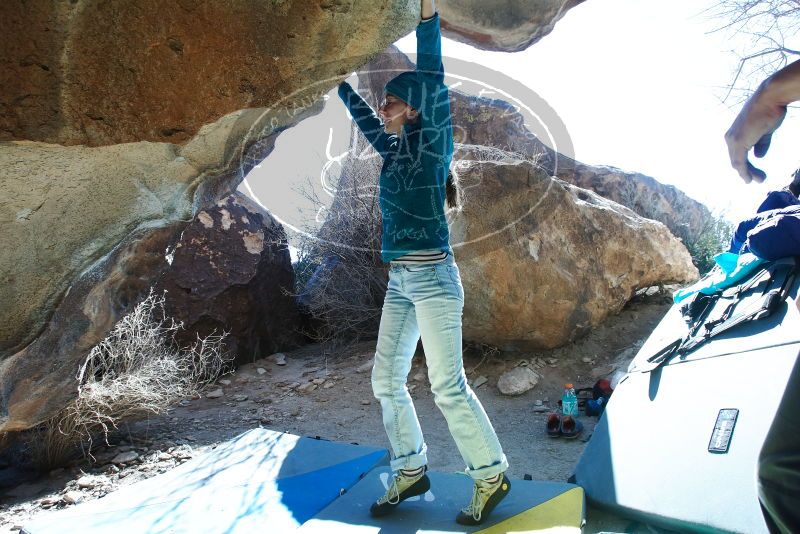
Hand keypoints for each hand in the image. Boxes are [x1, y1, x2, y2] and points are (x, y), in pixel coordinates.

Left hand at [724, 60, 799, 183]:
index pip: (737, 154)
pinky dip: (745, 172)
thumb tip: (758, 156)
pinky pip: (739, 162)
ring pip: (737, 163)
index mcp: (735, 133)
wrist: (770, 98)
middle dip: (746, 172)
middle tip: (758, 180)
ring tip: (759, 180)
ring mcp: (733, 140)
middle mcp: (730, 137)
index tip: (753, 174)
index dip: (744, 165)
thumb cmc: (770, 110)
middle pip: (736, 160)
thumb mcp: (765, 130)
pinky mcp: (738, 142)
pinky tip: (750, 178)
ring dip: (748, 174)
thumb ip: (761, 144)